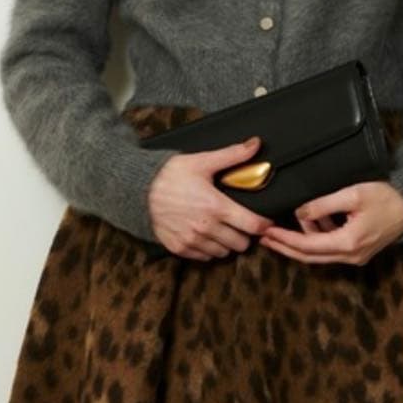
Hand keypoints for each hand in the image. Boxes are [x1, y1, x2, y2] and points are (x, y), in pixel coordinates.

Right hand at [148, 135, 273, 259]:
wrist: (138, 189)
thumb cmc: (171, 173)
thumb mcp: (203, 161)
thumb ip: (232, 155)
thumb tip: (255, 144)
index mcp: (217, 206)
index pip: (253, 226)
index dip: (263, 224)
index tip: (264, 220)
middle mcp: (207, 227)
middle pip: (241, 244)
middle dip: (244, 233)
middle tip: (239, 222)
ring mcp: (192, 240)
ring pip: (223, 252)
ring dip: (226, 242)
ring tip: (222, 228)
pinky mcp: (179, 248)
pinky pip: (204, 257)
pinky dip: (209, 249)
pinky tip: (205, 234)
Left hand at [258, 181, 402, 264]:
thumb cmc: (386, 196)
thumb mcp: (353, 194)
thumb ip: (323, 204)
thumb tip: (299, 212)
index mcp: (348, 243)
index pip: (307, 246)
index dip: (284, 239)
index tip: (266, 232)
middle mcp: (350, 256)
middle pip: (309, 256)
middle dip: (285, 246)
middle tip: (263, 238)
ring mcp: (355, 256)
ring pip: (319, 253)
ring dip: (301, 240)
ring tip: (284, 225)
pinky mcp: (358, 250)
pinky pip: (330, 247)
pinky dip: (317, 236)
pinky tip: (311, 221)